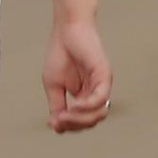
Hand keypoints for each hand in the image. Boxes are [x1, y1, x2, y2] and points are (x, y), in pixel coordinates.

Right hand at [43, 0, 111, 133]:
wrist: (66, 30)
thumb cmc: (61, 54)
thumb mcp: (54, 86)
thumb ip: (57, 106)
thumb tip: (57, 128)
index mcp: (85, 97)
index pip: (82, 122)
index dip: (69, 127)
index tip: (53, 123)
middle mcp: (96, 93)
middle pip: (91, 121)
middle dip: (74, 125)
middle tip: (58, 120)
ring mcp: (102, 85)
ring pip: (99, 114)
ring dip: (80, 119)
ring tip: (64, 114)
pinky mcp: (104, 75)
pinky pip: (100, 99)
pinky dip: (86, 107)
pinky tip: (73, 105)